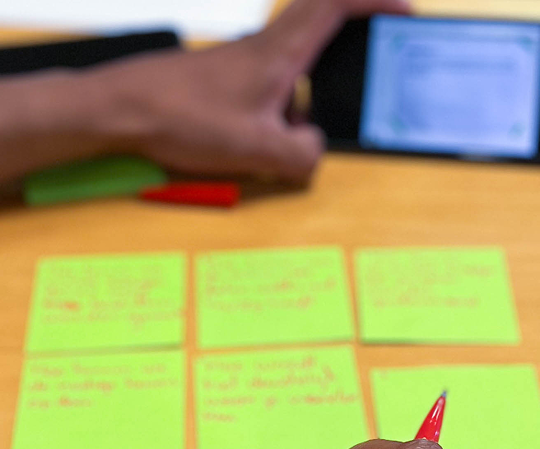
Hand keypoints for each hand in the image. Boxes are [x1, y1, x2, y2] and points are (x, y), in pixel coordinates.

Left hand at [94, 0, 409, 181]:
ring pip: (290, 72)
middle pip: (317, 29)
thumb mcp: (255, 149)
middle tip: (361, 72)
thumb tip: (314, 151)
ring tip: (291, 139)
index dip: (375, 2)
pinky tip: (258, 147)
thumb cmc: (184, 118)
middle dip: (345, 48)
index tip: (402, 12)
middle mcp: (262, 50)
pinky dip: (275, 115)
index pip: (335, 6)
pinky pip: (265, 93)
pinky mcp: (224, 83)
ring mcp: (241, 65)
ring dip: (302, 101)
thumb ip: (299, 154)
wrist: (122, 110)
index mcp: (278, 54)